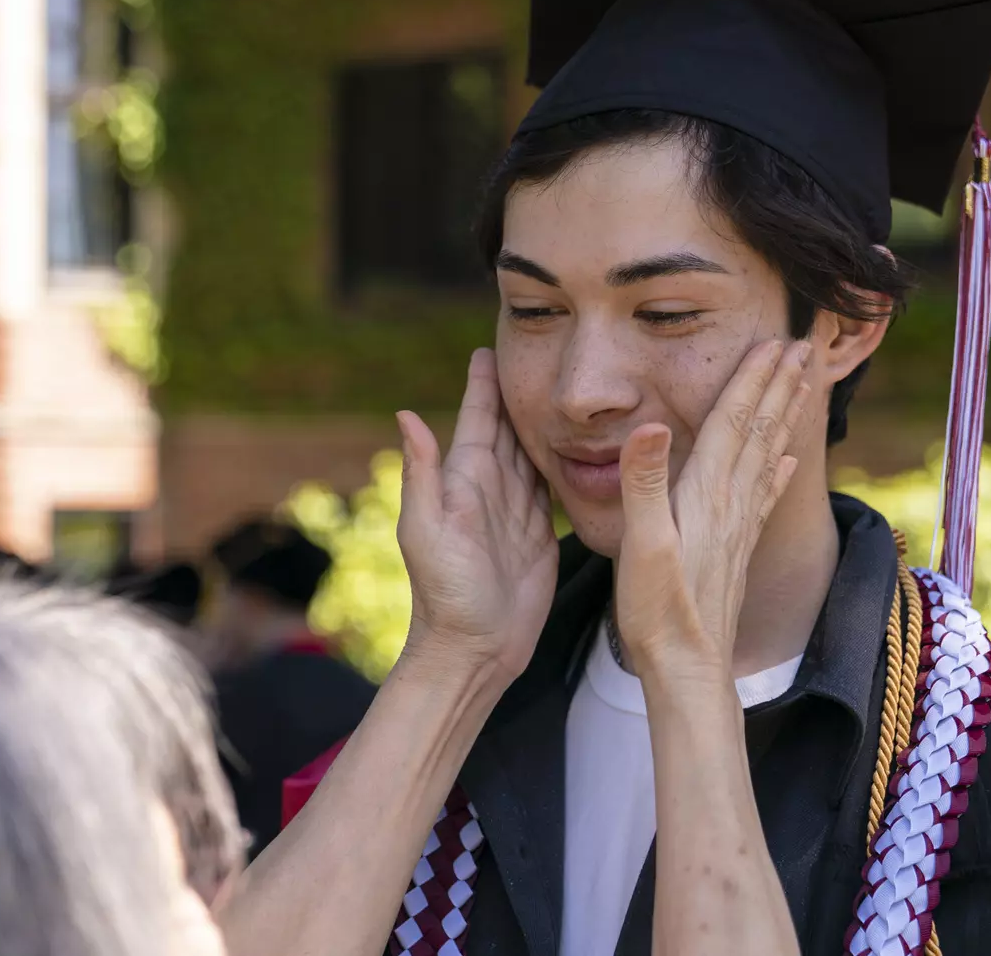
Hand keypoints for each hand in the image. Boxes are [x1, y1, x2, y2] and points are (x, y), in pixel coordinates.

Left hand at [395, 349, 558, 682]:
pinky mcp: (543, 532)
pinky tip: (584, 440)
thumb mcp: (426, 530)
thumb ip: (421, 473)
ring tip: (564, 385)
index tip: (493, 342)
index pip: (479, 417)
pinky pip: (556, 484)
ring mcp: (519, 509)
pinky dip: (569, 458)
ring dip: (548, 418)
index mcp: (466, 478)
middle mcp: (493, 487)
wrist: (474, 648)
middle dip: (521, 388)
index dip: (485, 381)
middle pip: (511, 425)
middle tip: (540, 348)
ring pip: (536, 449)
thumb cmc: (445, 593)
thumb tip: (405, 414)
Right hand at [613, 340, 812, 676]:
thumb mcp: (640, 544)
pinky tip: (789, 460)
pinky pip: (763, 495)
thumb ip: (644, 483)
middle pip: (760, 430)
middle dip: (780, 384)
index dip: (752, 378)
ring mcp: (738, 526)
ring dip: (785, 415)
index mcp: (707, 494)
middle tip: (805, 344)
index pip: (733, 422)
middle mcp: (731, 503)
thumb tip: (649, 426)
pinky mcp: (737, 548)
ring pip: (767, 455)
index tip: (775, 341)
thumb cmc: (658, 610)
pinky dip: (778, 470)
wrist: (687, 667)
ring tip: (803, 383)